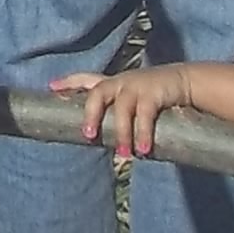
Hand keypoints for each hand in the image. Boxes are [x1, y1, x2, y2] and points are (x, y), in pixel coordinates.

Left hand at [53, 64, 193, 159]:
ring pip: (122, 108)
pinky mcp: (153, 93)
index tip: (51, 87)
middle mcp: (120, 82)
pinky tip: (143, 149)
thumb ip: (116, 115)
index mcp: (112, 84)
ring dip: (122, 132)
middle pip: (98, 93)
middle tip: (88, 135)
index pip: (85, 79)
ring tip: (123, 153)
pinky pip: (145, 114)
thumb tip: (101, 141)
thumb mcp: (131, 100)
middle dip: (91, 113)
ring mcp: (136, 86)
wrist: (183, 82)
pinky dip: (143, 133)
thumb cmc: (152, 96)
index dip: (68, 82)